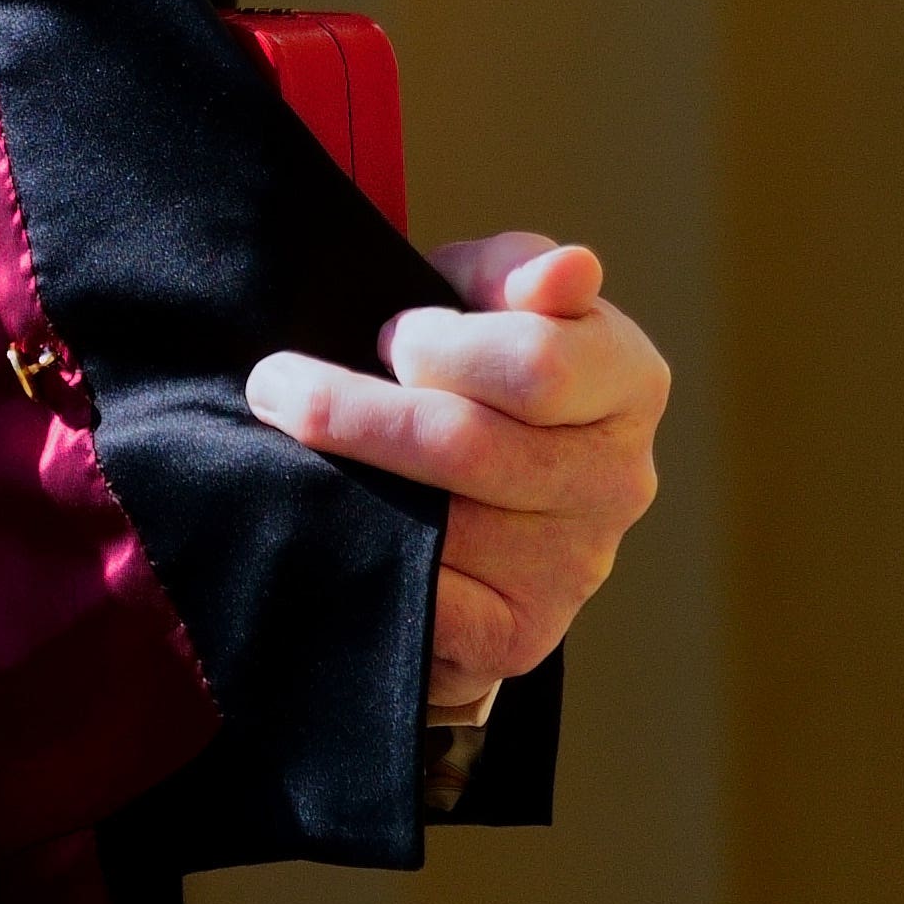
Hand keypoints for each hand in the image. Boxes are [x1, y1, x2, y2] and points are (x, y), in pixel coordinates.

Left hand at [247, 232, 666, 710]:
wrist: (453, 487)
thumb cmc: (461, 364)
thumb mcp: (477, 294)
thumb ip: (512, 269)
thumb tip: (567, 271)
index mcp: (628, 381)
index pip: (537, 365)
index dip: (440, 347)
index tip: (388, 335)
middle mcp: (620, 478)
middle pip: (468, 445)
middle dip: (350, 410)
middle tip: (275, 384)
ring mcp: (576, 565)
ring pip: (434, 525)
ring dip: (339, 483)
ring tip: (286, 447)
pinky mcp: (520, 633)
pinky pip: (424, 601)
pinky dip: (357, 558)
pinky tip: (321, 522)